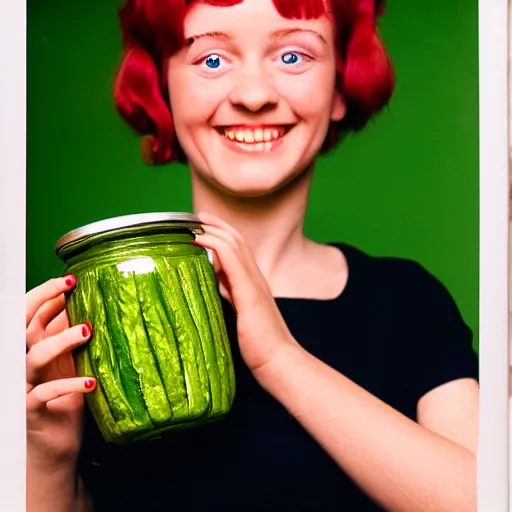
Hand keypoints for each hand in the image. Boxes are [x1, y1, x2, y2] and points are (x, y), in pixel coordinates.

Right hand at [26, 275, 95, 465]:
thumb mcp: (72, 362)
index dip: (47, 293)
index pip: (31, 313)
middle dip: (42, 299)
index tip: (71, 279)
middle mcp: (26, 363)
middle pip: (23, 325)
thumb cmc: (66, 398)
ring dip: (60, 341)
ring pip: (34, 356)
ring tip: (86, 331)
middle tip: (68, 285)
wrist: (56, 442)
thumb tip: (90, 306)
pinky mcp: (31, 410)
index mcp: (35, 348)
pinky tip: (91, 382)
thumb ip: (72, 338)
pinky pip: (45, 394)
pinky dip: (69, 386)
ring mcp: (26, 386)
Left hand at [193, 212, 298, 375]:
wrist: (279, 362)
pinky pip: (232, 262)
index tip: (203, 226)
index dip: (222, 233)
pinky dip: (216, 246)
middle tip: (198, 216)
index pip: (239, 249)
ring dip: (214, 230)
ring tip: (197, 222)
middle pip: (237, 240)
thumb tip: (213, 284)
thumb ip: (229, 296)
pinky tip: (201, 240)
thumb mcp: (241, 314)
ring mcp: (254, 285)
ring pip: (235, 245)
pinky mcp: (249, 296)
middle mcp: (256, 279)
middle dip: (217, 225)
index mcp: (254, 283)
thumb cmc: (260, 345)